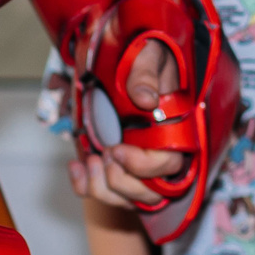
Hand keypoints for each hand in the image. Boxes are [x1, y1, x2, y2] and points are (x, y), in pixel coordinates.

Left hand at [65, 38, 193, 210]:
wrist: (127, 62)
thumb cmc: (145, 58)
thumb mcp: (147, 54)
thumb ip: (146, 72)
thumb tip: (145, 98)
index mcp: (177, 130)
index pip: (171, 164)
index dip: (144, 165)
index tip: (118, 150)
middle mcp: (163, 155)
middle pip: (152, 193)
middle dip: (123, 182)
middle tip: (105, 154)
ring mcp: (141, 167)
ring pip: (130, 200)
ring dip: (105, 189)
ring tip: (90, 161)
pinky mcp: (120, 171)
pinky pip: (105, 193)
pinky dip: (86, 187)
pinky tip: (76, 167)